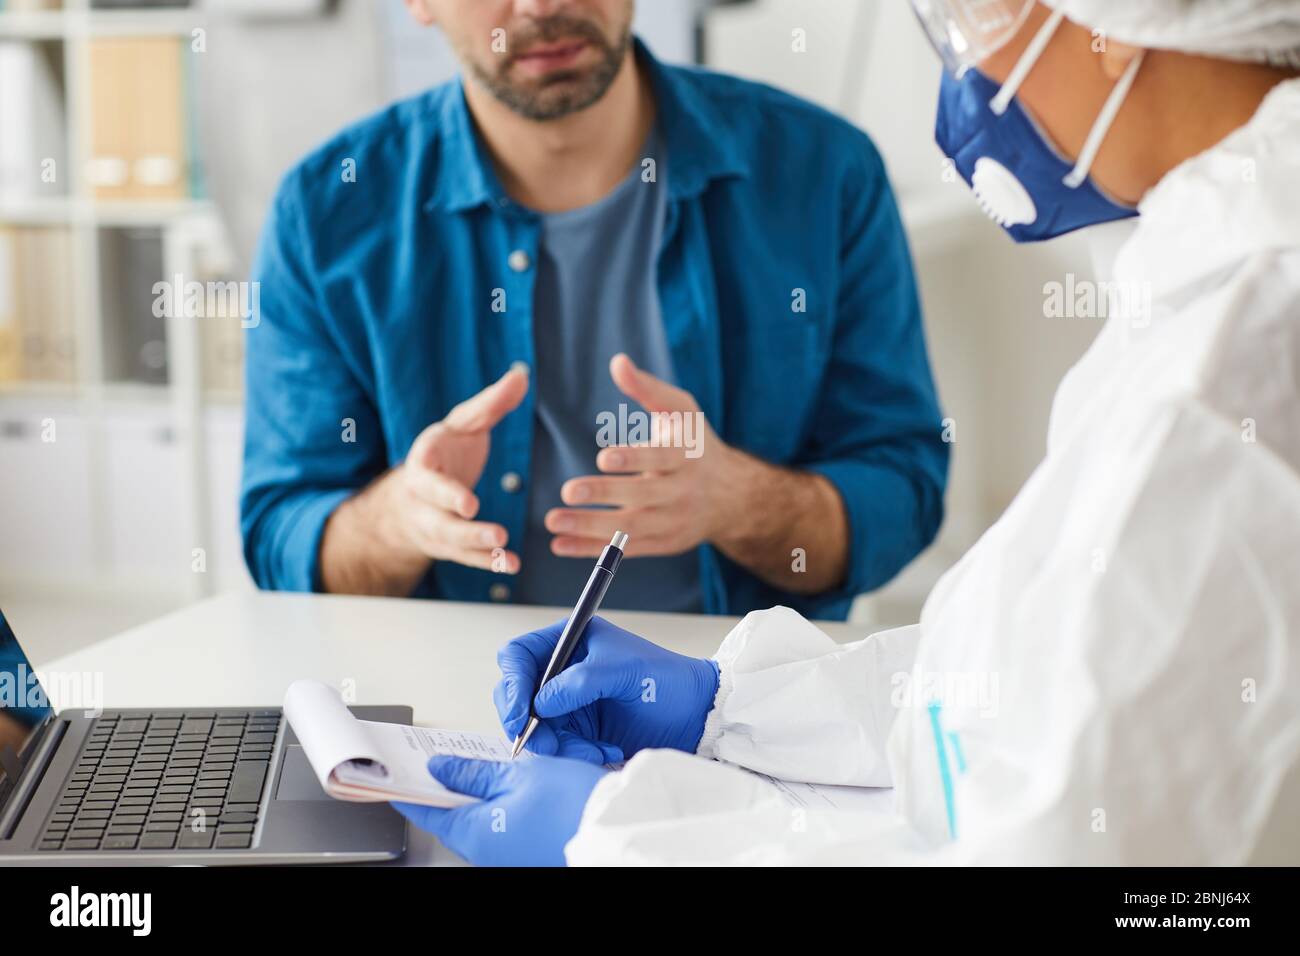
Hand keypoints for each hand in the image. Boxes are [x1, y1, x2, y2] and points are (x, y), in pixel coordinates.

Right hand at [386, 367, 527, 572]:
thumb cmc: (444, 453)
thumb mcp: (462, 425)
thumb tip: (521, 376)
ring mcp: (433, 525)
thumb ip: (490, 405)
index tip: (469, 504)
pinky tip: (511, 563)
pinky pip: (466, 557)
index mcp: (422, 464)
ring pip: (452, 542)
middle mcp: (422, 499)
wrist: (410, 496)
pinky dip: (488, 561)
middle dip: (464, 529)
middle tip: (495, 533)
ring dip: (479, 547)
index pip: (428, 481)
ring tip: (505, 548)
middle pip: (439, 520)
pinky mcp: (448, 545)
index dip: (446, 493)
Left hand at [393, 754, 606, 866]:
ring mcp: (508, 855)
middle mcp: (487, 853)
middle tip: (439, 758)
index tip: (395, 775)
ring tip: (477, 764)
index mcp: (475, 834)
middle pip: (452, 815)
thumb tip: (441, 769)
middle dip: (446, 785)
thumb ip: (473, 773)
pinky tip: (505, 783)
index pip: (427, 812)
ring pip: (478, 819)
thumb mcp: (518, 774)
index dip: (410, 789)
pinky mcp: (527, 852)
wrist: (616, 829)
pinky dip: (496, 803)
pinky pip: (500, 826)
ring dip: (474, 792)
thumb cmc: (573, 803)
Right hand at [495, 616, 719, 761]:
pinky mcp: (578, 731)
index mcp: (569, 641)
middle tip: (546, 743)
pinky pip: (557, 747)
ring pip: (535, 728)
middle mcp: (562, 670)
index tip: (518, 712)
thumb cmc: (667, 679)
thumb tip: (538, 705)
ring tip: (594, 750)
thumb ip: (578, 683)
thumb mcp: (623, 671)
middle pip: (516, 695)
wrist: (696, 716)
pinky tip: (605, 751)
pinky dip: (575, 755)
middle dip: (527, 722)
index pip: (518, 656)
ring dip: (558, 745)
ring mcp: (567, 703)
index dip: (511, 682)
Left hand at [545, 353, 742, 557]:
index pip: (659, 459)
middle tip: (567, 491)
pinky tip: (560, 544)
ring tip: (553, 520)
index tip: (602, 458)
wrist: (732, 496)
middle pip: (642, 497)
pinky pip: (625, 549)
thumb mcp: (682, 410)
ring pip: (631, 528)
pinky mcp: (662, 543)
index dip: (633, 460)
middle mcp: (682, 492)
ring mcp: (672, 522)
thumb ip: (648, 388)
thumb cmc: (696, 444)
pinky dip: (592, 550)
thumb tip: (617, 363)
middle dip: (604, 495)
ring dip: (589, 527)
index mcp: (687, 456)